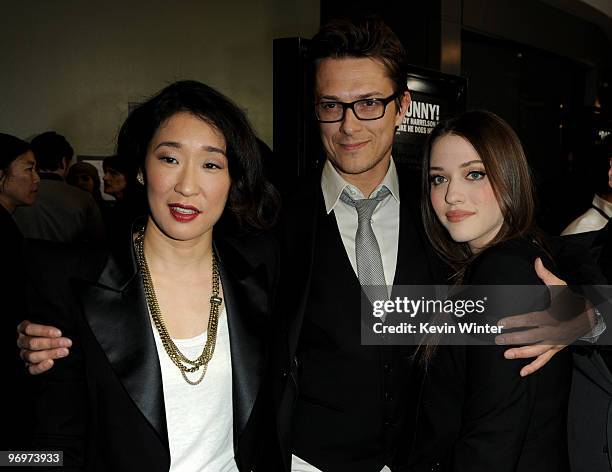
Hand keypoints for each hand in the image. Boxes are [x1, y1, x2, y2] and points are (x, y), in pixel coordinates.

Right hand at [17, 320, 71, 374]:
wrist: (54, 343)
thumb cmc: (52, 331)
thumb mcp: (50, 326)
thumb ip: (51, 326)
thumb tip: (59, 332)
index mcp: (23, 329)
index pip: (29, 329)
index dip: (44, 331)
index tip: (59, 333)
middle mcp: (22, 342)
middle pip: (32, 343)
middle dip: (51, 343)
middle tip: (67, 342)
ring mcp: (24, 354)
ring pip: (32, 356)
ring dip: (50, 353)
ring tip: (65, 351)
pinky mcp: (29, 365)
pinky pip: (32, 369)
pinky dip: (41, 366)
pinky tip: (51, 362)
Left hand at [495, 258, 587, 375]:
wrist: (590, 316)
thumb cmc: (572, 300)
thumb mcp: (560, 286)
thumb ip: (546, 275)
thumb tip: (537, 261)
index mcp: (550, 316)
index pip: (528, 320)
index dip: (513, 322)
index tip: (499, 323)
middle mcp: (551, 331)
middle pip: (528, 337)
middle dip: (511, 339)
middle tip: (496, 340)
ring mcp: (554, 342)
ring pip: (536, 351)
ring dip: (520, 354)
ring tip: (506, 355)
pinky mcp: (556, 348)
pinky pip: (545, 360)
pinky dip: (534, 366)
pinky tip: (522, 372)